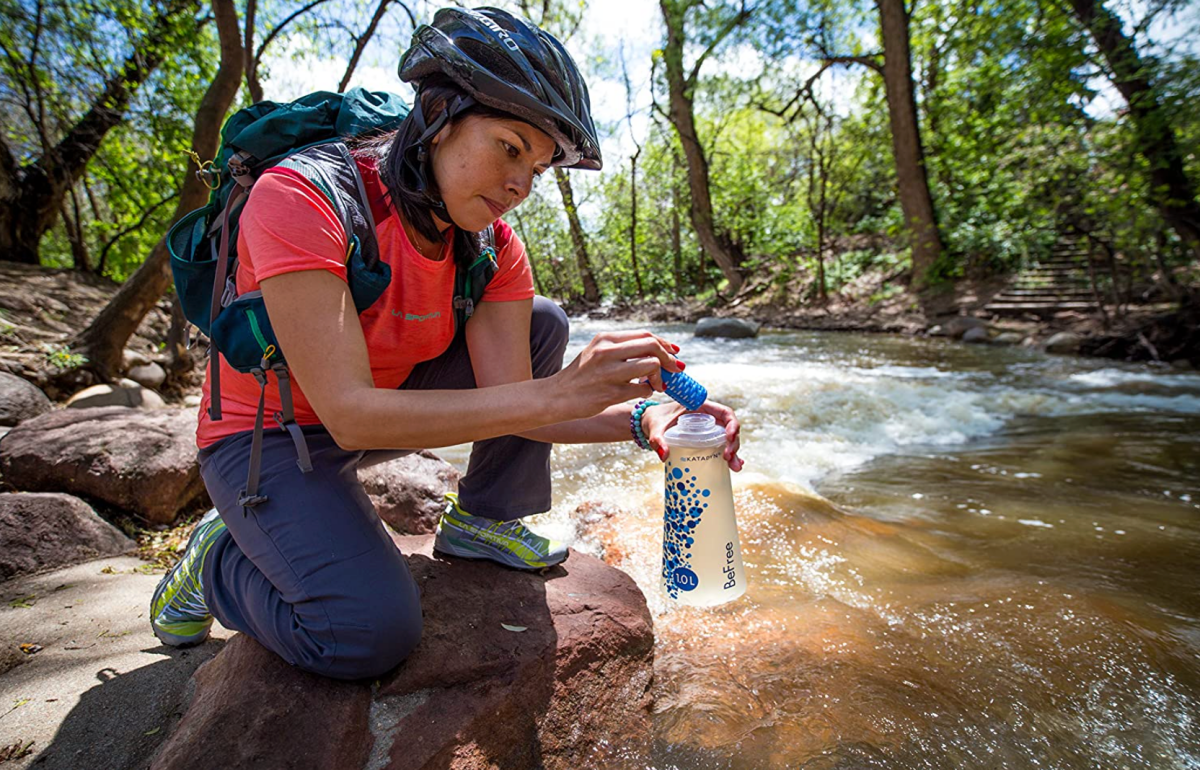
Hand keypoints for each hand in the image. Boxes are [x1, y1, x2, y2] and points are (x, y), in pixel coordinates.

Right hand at [553, 330, 681, 419]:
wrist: (556, 396)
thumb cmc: (580, 376)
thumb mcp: (596, 352)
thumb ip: (621, 348)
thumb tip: (655, 349)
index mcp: (605, 339)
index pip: (645, 335)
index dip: (664, 344)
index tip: (673, 353)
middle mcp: (607, 352)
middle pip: (652, 346)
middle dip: (669, 358)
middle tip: (674, 369)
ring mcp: (609, 373)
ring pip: (651, 365)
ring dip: (659, 377)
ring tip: (655, 384)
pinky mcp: (611, 393)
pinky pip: (643, 390)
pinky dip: (648, 392)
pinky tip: (640, 393)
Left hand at [643, 398, 743, 471]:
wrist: (650, 423)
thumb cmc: (655, 420)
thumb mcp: (655, 428)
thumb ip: (657, 439)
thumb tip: (664, 456)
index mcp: (701, 406)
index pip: (725, 412)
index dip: (732, 424)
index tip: (729, 437)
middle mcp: (709, 417)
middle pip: (729, 428)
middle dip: (733, 443)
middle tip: (728, 457)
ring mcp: (709, 429)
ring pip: (728, 439)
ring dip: (734, 452)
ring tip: (734, 467)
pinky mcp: (706, 439)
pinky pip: (721, 446)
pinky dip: (728, 455)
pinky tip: (733, 466)